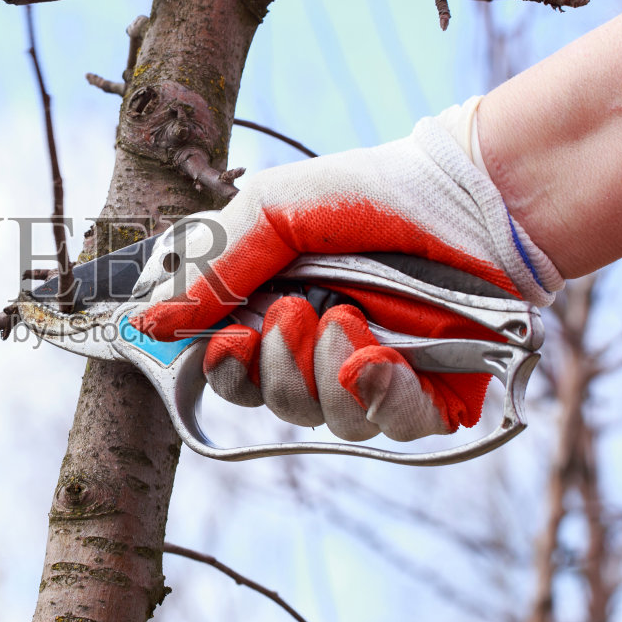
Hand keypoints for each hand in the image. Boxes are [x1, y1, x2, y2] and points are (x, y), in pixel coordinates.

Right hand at [135, 114, 560, 441]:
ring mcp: (380, 377)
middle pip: (274, 402)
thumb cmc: (374, 194)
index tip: (225, 344)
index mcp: (281, 308)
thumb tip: (145, 320)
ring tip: (351, 318)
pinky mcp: (433, 398)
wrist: (475, 197)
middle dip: (276, 368)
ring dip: (326, 373)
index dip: (224, 369)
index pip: (233, 368)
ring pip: (327, 420)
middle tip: (294, 314)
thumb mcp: (273, 214)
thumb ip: (211, 269)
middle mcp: (326, 350)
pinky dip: (378, 397)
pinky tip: (379, 361)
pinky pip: (390, 427)